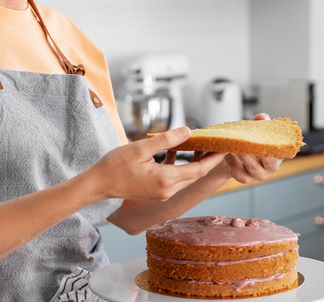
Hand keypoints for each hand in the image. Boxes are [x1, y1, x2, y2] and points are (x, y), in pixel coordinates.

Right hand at [87, 127, 227, 201]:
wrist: (98, 185)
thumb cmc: (114, 166)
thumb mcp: (140, 148)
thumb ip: (166, 140)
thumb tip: (188, 131)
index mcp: (165, 180)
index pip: (199, 169)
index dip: (214, 158)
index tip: (226, 147)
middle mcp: (167, 190)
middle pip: (195, 173)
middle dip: (207, 158)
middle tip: (217, 142)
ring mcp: (162, 194)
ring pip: (185, 176)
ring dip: (193, 161)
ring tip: (201, 143)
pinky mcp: (156, 192)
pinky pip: (174, 178)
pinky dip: (179, 164)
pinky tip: (176, 150)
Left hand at [193, 113, 293, 183]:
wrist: (231, 155)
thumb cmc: (248, 141)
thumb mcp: (254, 129)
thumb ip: (260, 122)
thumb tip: (261, 117)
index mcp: (277, 153)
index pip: (289, 153)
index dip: (289, 151)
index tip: (284, 145)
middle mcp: (271, 166)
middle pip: (271, 162)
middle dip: (261, 152)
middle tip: (250, 142)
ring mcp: (259, 174)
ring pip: (254, 168)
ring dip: (244, 157)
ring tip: (235, 147)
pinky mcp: (246, 178)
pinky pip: (240, 174)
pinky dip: (233, 164)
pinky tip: (227, 155)